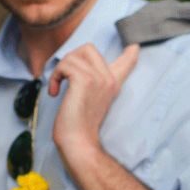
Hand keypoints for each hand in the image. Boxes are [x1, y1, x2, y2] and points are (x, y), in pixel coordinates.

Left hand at [49, 43, 138, 164]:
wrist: (78, 141)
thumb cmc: (79, 125)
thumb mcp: (91, 101)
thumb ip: (91, 85)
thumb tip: (79, 74)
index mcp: (112, 84)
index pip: (127, 63)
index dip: (130, 54)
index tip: (134, 47)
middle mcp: (108, 78)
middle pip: (88, 48)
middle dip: (70, 59)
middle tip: (65, 77)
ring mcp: (98, 79)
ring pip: (73, 56)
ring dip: (59, 70)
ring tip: (58, 87)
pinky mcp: (84, 81)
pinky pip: (65, 65)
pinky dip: (55, 77)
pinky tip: (55, 92)